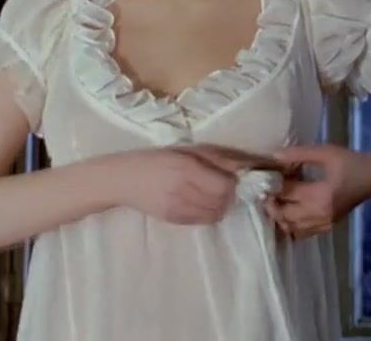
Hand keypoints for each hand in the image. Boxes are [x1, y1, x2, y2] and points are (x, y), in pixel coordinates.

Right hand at [114, 144, 282, 225]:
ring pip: (215, 214)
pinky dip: (209, 213)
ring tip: (211, 194)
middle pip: (223, 201)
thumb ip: (216, 157)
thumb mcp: (187, 150)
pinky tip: (200, 202)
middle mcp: (183, 190)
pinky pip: (203, 221)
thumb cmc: (157, 158)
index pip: (225, 185)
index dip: (232, 182)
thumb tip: (246, 165)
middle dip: (229, 195)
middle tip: (221, 185)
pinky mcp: (174, 220)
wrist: (124, 179)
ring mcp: (178, 208)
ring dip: (220, 205)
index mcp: (187, 168)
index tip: (228, 175)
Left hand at [264, 145, 370, 239]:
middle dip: (271, 204)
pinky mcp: (327, 227)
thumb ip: (300, 154)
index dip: (272, 185)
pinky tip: (288, 211)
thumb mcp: (326, 152)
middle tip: (265, 190)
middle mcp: (320, 213)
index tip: (264, 176)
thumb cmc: (351, 162)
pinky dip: (290, 225)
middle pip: (284, 215)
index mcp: (321, 195)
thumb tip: (275, 157)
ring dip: (279, 216)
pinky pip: (302, 233)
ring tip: (275, 201)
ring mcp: (324, 223)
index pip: (287, 193)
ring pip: (291, 228)